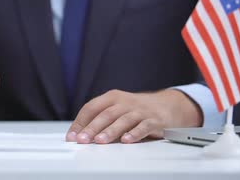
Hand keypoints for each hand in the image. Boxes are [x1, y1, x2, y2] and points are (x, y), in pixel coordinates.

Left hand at [66, 89, 201, 143]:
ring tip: (100, 141)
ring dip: (110, 131)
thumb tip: (79, 134)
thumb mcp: (117, 108)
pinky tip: (126, 140)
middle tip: (83, 139)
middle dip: (92, 128)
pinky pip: (144, 126)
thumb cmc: (136, 109)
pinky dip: (135, 133)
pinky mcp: (154, 120)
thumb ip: (100, 119)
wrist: (166, 105)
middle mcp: (125, 102)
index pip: (92, 107)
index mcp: (112, 97)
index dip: (80, 121)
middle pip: (106, 114)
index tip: (73, 135)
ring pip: (123, 120)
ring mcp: (140, 111)